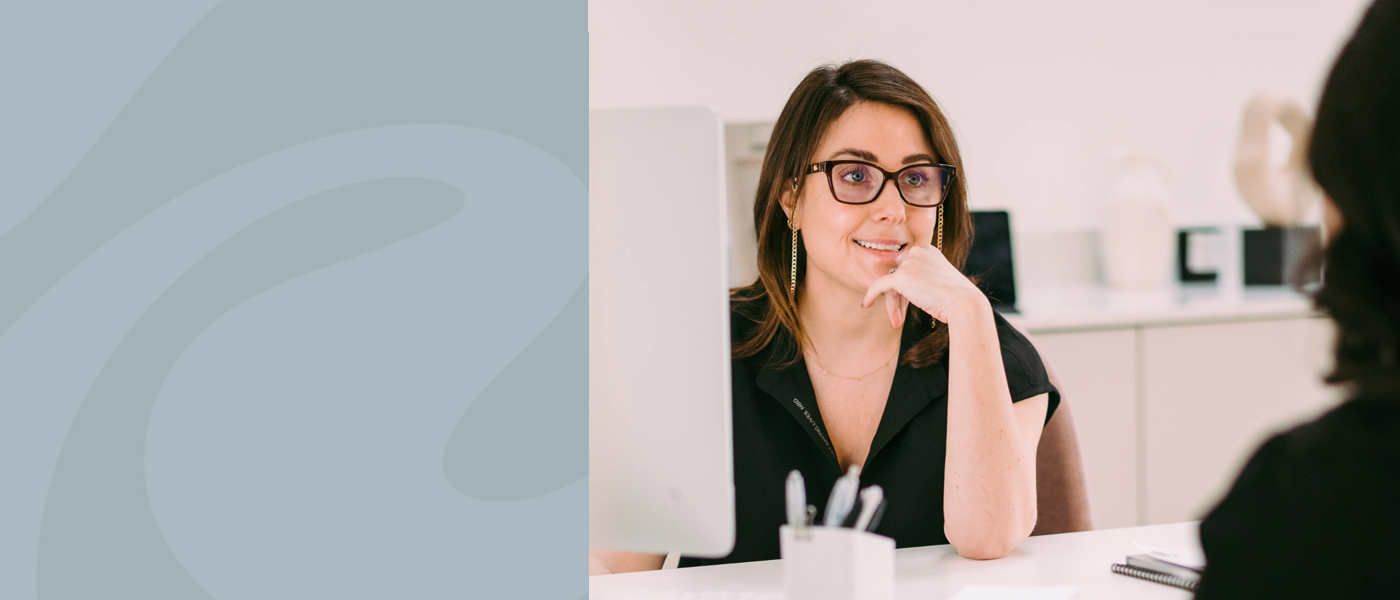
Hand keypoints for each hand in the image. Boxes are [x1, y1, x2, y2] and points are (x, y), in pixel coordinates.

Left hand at [861, 240, 986, 328]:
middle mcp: (918, 252)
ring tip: (897, 322)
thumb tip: (903, 288)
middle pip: (899, 276)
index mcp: (929, 251)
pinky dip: (871, 295)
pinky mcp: (901, 276)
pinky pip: (879, 285)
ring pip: (891, 285)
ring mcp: (910, 263)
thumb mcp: (939, 284)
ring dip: (893, 305)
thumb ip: (922, 280)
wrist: (963, 304)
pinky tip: (866, 304)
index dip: (906, 289)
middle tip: (899, 317)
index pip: (909, 268)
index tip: (907, 305)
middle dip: (898, 298)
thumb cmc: (955, 299)